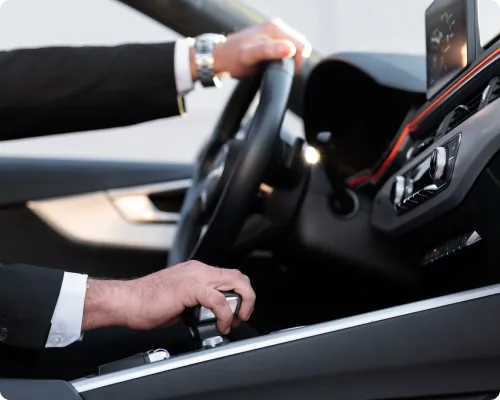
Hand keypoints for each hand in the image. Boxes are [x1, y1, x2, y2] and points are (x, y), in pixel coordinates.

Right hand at [81, 261, 255, 334]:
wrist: (126, 301)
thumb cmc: (146, 303)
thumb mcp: (180, 300)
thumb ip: (198, 302)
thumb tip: (211, 315)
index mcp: (196, 271)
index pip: (230, 276)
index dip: (240, 294)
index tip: (238, 312)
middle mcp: (198, 269)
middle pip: (238, 276)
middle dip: (248, 298)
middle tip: (242, 316)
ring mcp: (194, 276)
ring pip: (235, 282)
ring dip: (241, 304)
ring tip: (234, 321)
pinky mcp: (189, 288)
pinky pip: (218, 300)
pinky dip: (225, 314)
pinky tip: (221, 324)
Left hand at [213, 18, 311, 77]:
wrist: (221, 55)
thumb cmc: (233, 59)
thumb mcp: (250, 57)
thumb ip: (270, 52)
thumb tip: (289, 49)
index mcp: (275, 28)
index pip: (301, 46)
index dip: (296, 63)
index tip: (282, 70)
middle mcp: (276, 24)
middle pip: (300, 44)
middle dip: (294, 59)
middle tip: (277, 69)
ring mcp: (275, 28)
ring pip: (295, 45)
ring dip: (290, 58)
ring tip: (273, 64)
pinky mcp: (273, 34)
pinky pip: (288, 45)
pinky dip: (285, 54)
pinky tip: (273, 59)